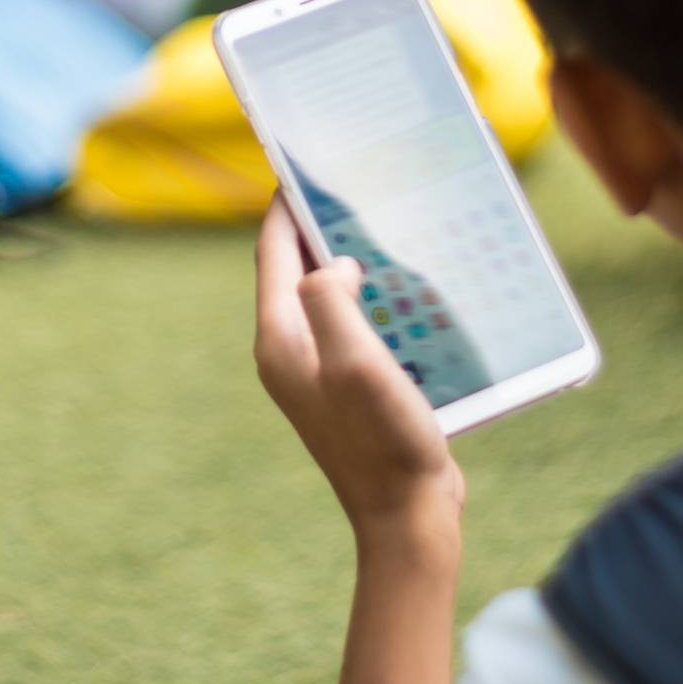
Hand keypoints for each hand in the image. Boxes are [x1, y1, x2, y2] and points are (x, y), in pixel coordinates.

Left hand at [255, 196, 464, 539]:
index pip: (274, 251)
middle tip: (353, 185)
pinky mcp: (348, 386)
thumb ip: (331, 303)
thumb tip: (335, 264)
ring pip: (326, 294)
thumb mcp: (355, 363)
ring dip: (348, 259)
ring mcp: (318, 370)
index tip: (304, 164)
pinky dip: (371, 296)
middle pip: (296, 268)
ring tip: (382, 224)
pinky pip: (351, 322)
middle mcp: (290, 350)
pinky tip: (406, 289)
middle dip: (319, 225)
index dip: (286, 204)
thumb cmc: (384, 443)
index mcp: (281, 338)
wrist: (408, 520)